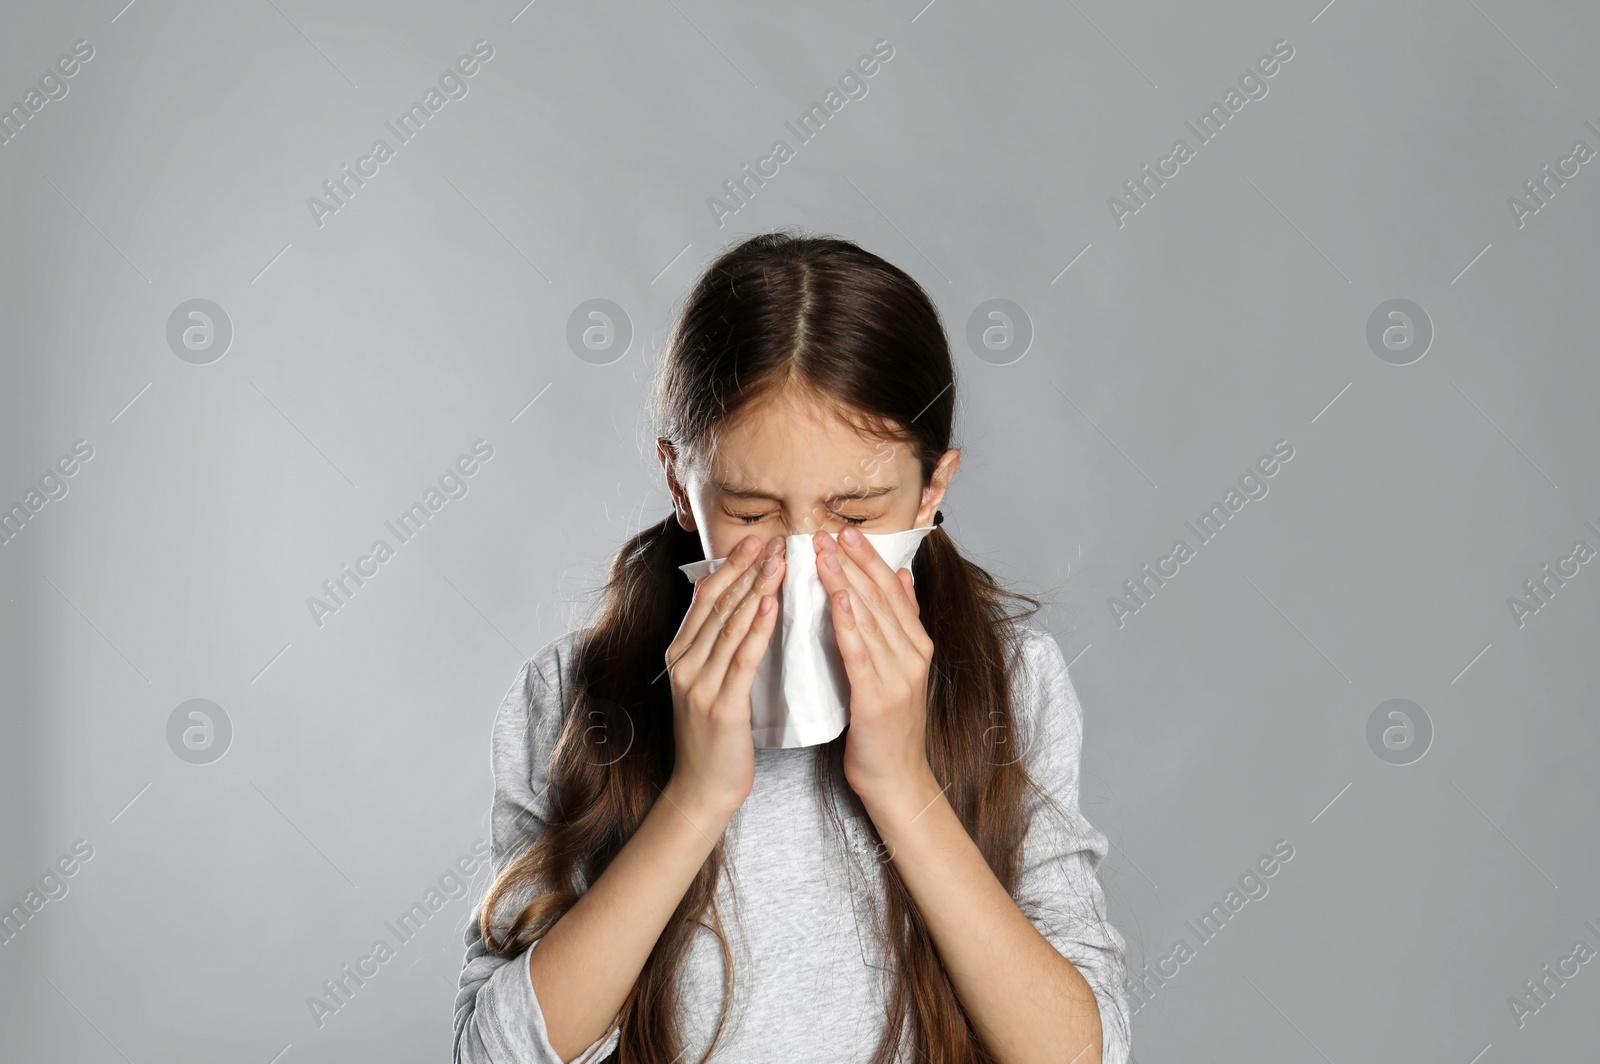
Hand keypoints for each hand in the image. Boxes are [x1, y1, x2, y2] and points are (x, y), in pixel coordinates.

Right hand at [662, 534, 785, 820]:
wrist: (702, 790)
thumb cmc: (715, 739)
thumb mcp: (709, 684)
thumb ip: (718, 648)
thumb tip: (736, 607)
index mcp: (681, 655)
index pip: (706, 598)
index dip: (731, 566)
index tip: (756, 540)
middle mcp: (685, 664)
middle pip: (718, 604)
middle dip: (748, 568)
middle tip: (775, 539)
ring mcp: (699, 685)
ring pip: (730, 625)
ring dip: (757, 588)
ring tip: (780, 560)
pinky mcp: (720, 707)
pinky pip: (741, 660)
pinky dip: (757, 630)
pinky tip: (772, 606)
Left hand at [813, 527, 937, 808]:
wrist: (896, 778)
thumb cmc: (887, 726)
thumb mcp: (899, 668)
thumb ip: (902, 622)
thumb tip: (903, 575)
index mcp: (916, 644)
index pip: (891, 589)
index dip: (868, 557)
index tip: (844, 531)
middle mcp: (912, 654)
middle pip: (880, 596)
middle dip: (852, 560)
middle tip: (826, 530)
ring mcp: (899, 675)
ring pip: (869, 617)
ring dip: (844, 581)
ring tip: (822, 553)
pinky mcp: (879, 697)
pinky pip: (861, 652)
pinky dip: (848, 622)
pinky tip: (836, 599)